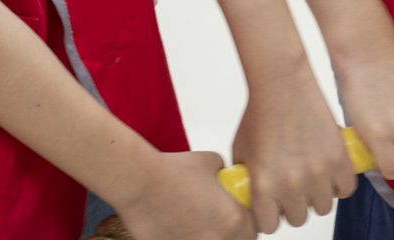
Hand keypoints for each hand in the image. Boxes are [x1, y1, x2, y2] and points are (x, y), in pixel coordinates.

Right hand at [112, 151, 252, 239]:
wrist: (141, 182)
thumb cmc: (174, 170)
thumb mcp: (212, 161)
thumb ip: (224, 173)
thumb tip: (224, 176)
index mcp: (233, 220)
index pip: (252, 235)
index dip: (245, 227)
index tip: (237, 222)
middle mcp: (217, 239)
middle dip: (227, 235)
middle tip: (214, 223)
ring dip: (204, 237)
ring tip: (192, 224)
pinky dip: (183, 237)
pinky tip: (176, 228)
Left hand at [232, 75, 356, 231]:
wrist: (282, 85)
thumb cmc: (259, 113)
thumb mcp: (241, 151)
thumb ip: (247, 180)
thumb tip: (249, 196)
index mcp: (264, 185)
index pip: (270, 226)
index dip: (270, 217)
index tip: (272, 208)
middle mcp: (291, 184)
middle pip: (299, 219)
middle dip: (294, 207)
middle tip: (293, 190)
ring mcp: (318, 172)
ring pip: (323, 207)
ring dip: (316, 196)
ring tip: (311, 179)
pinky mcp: (339, 159)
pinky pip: (346, 189)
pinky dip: (339, 184)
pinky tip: (328, 172)